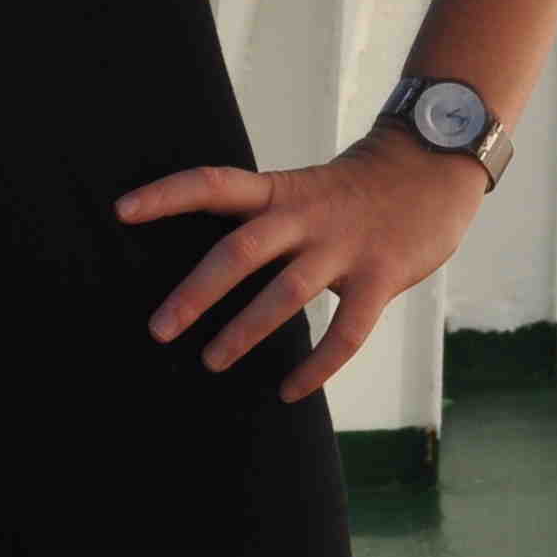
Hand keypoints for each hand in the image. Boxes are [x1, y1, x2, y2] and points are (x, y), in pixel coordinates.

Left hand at [114, 125, 487, 401]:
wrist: (435, 165)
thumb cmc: (359, 187)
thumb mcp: (303, 190)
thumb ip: (266, 222)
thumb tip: (216, 267)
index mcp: (279, 191)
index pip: (212, 184)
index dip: (166, 195)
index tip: (121, 210)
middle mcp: (305, 216)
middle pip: (240, 251)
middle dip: (196, 293)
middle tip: (158, 330)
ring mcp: (344, 246)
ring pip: (287, 295)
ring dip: (245, 332)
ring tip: (211, 362)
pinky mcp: (382, 276)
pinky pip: (347, 331)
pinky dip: (316, 366)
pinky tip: (290, 391)